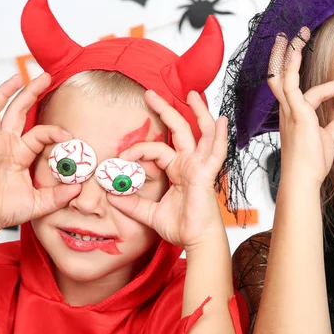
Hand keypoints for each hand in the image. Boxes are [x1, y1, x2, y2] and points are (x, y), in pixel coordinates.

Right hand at [0, 73, 80, 234]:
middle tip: (46, 77)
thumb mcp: (39, 203)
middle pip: (20, 111)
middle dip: (32, 92)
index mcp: (21, 154)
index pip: (41, 134)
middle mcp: (6, 144)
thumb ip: (59, 195)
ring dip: (9, 91)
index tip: (69, 136)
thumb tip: (80, 188)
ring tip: (20, 76)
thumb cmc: (3, 211)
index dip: (55, 132)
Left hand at [106, 90, 227, 250]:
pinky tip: (222, 120)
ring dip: (197, 113)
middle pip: (179, 130)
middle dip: (165, 110)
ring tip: (190, 94)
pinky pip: (216, 152)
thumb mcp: (149, 213)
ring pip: (201, 133)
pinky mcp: (207, 174)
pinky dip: (220, 136)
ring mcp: (200, 166)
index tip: (122, 157)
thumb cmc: (180, 227)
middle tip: (149, 94)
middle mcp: (190, 164)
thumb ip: (132, 203)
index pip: (157, 150)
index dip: (138, 150)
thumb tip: (112, 195)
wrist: (195, 240)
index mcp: (178, 170)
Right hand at [267, 28, 333, 185]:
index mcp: (296, 117)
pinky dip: (293, 67)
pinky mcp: (295, 113)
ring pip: (283, 76)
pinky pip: (290, 84)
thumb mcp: (331, 139)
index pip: (312, 94)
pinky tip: (297, 52)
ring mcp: (290, 111)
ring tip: (294, 35)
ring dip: (289, 55)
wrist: (303, 178)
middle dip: (284, 57)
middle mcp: (289, 111)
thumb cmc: (311, 163)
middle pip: (280, 77)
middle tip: (289, 37)